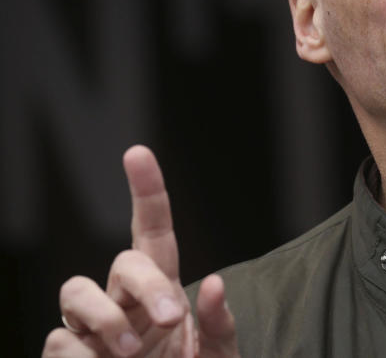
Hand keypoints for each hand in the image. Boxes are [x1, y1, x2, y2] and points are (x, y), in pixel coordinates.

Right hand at [43, 146, 239, 356]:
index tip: (137, 153)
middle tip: (171, 321)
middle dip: (145, 286)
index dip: (145, 191)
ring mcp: (91, 328)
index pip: (152, 231)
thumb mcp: (218, 356)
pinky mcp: (67, 356)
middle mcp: (123, 300)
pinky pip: (60, 341)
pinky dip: (83, 356)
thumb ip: (219, 323)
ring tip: (133, 353)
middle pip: (123, 262)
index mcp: (162, 289)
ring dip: (105, 319)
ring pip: (75, 290)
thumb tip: (211, 282)